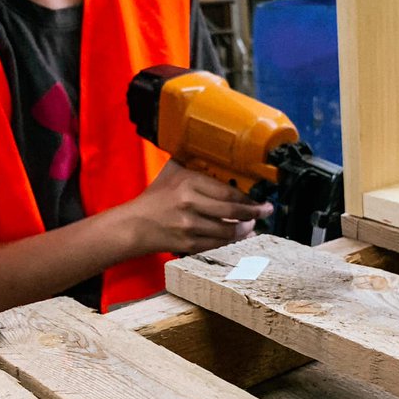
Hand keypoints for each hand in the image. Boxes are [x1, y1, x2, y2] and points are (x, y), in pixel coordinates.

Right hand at [130, 159, 272, 254]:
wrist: (133, 225)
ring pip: (227, 230)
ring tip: (253, 227)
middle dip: (254, 213)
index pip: (227, 191)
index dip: (248, 198)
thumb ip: (192, 164)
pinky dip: (232, 242)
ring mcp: (189, 225)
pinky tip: (240, 239)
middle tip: (266, 212)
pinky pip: (217, 244)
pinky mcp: (188, 243)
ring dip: (245, 230)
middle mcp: (190, 203)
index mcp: (188, 182)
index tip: (261, 200)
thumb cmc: (154, 199)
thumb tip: (216, 155)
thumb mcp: (171, 174)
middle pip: (232, 210)